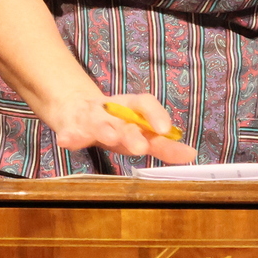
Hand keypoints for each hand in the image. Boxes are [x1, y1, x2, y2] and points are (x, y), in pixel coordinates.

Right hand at [43, 92, 198, 164]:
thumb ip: (163, 144)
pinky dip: (69, 137)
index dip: (156, 114)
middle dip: (131, 134)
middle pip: (123, 121)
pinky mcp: (71, 127)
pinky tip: (65, 141)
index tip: (166, 130)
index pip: (144, 103)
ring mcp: (91, 118)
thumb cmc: (114, 124)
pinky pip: (70, 132)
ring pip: (98, 124)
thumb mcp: (139, 132)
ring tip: (110, 138)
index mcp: (130, 109)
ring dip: (104, 130)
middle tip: (141, 147)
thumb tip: (192, 153)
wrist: (74, 109)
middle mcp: (112, 112)